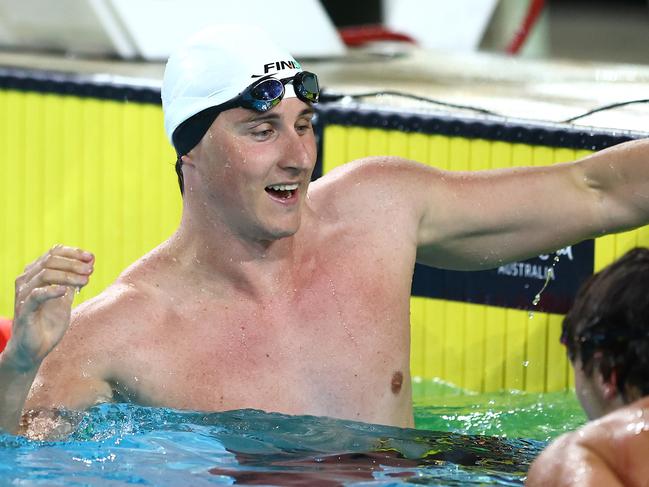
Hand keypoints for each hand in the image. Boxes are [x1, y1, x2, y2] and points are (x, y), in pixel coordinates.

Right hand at [5, 245, 93, 371]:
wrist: (34, 349)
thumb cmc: (48, 323)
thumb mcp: (65, 299)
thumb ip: (74, 282)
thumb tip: (89, 264)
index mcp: (35, 274)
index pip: (53, 253)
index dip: (73, 253)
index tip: (91, 257)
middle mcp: (26, 281)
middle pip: (50, 260)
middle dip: (73, 263)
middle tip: (90, 269)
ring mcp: (23, 295)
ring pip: (44, 274)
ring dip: (68, 275)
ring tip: (85, 280)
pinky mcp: (24, 310)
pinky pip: (36, 295)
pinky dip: (52, 290)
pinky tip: (66, 291)